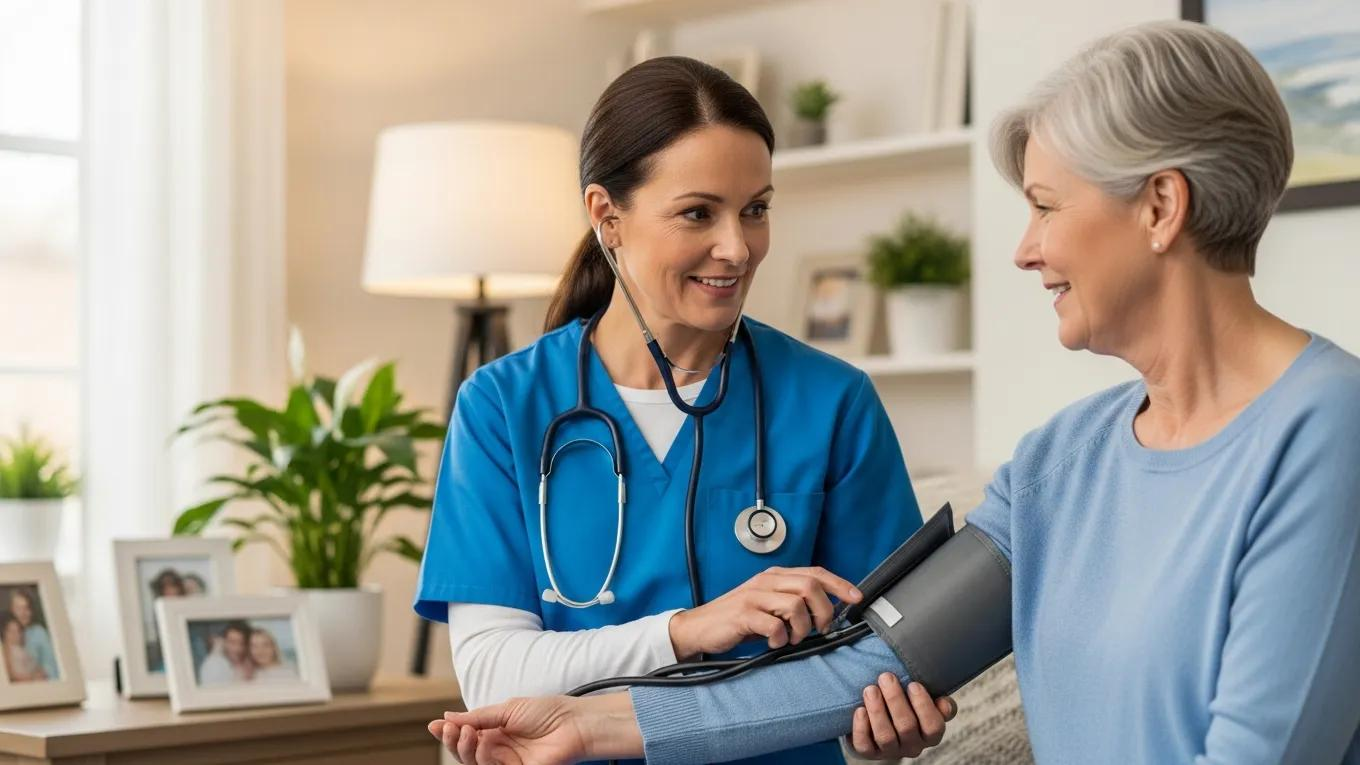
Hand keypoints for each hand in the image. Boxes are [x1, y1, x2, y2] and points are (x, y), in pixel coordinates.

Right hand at [429, 693, 641, 764]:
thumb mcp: (507, 709)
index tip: (436, 724)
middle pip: (466, 752)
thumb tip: (448, 716)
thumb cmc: (547, 712)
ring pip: (474, 763)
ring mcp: (506, 761)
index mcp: (496, 730)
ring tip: (468, 733)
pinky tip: (481, 744)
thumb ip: (479, 717)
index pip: (466, 734)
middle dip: (453, 740)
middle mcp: (498, 747)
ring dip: (465, 748)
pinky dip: (480, 759)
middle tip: (451, 728)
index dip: (449, 731)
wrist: (573, 724)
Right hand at [669, 566, 862, 658]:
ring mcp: (754, 596)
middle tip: (820, 629)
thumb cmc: (739, 620)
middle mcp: (766, 581)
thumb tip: (827, 611)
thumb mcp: (769, 606)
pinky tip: (774, 643)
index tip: (856, 598)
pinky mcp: (743, 614)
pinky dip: (780, 638)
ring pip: (795, 605)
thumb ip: (793, 603)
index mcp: (775, 577)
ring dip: (802, 628)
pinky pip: (774, 625)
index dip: (839, 584)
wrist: (700, 627)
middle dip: (823, 611)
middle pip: (810, 586)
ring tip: (792, 639)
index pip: (815, 573)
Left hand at [848, 674, 956, 758]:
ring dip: (877, 711)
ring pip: (885, 736)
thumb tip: (944, 702)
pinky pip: (865, 745)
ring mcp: (891, 751)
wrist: (880, 719)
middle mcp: (913, 746)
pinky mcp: (870, 753)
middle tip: (886, 677)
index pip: (933, 726)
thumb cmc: (907, 705)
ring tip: (870, 690)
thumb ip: (938, 700)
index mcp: (930, 734)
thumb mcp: (924, 701)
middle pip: (906, 727)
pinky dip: (861, 727)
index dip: (924, 706)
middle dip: (895, 700)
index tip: (913, 684)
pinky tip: (860, 710)